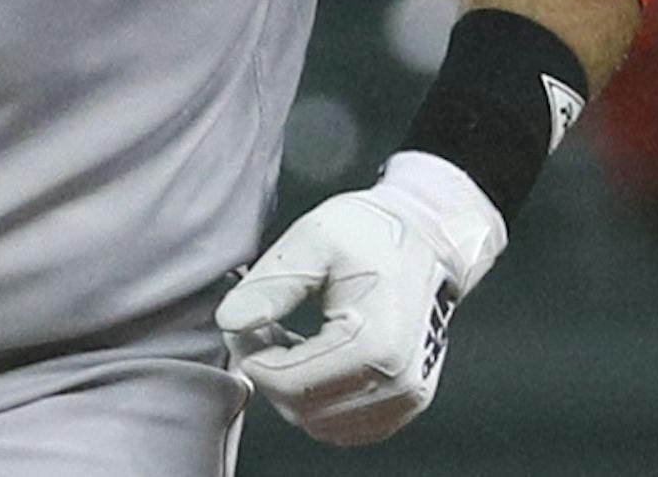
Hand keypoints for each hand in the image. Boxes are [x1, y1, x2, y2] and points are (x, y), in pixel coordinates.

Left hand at [216, 151, 505, 446]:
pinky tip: (309, 355)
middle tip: (257, 325)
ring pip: (321, 424)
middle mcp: (397, 384)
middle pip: (302, 409)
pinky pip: (346, 425)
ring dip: (290, 388)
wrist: (429, 237)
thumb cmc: (374, 232)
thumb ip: (271, 284)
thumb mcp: (314, 239)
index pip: (288, 384)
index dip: (250, 355)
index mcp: (376, 345)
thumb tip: (228, 321)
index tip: (242, 322)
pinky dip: (317, 399)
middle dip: (267, 371)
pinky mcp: (405, 403)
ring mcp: (406, 399)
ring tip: (283, 337)